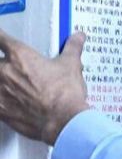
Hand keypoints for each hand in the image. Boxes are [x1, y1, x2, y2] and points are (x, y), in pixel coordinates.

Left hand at [0, 30, 90, 144]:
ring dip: (0, 83)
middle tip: (14, 70)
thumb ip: (72, 48)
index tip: (0, 38)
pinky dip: (1, 100)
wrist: (62, 120)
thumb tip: (77, 38)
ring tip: (10, 86)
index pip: (0, 38)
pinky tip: (8, 101)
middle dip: (2, 65)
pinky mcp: (0, 109)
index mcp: (20, 56)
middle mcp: (4, 71)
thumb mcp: (71, 66)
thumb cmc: (64, 93)